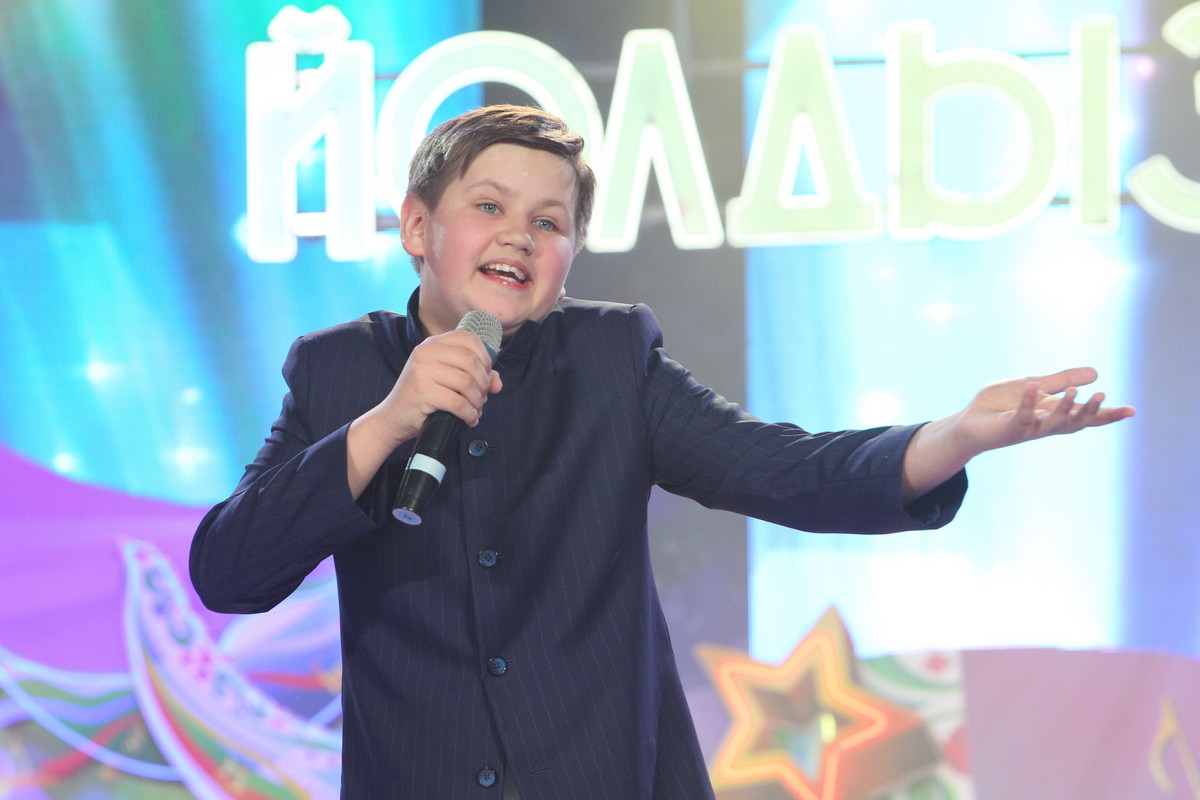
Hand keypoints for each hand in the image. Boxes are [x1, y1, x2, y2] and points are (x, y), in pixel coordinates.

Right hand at [345, 331, 500, 498]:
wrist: (393, 418)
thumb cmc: (424, 398)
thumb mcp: (447, 380)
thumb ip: (475, 376)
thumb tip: (497, 383)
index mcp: (433, 344)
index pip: (470, 339)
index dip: (485, 358)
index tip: (485, 376)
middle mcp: (426, 352)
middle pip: (472, 361)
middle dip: (483, 384)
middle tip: (481, 398)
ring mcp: (423, 370)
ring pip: (467, 383)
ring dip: (478, 401)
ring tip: (475, 410)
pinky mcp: (423, 391)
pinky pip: (458, 402)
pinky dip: (469, 413)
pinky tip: (469, 419)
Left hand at [902, 367, 1133, 501]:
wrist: (969, 421)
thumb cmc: (1000, 405)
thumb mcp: (1036, 387)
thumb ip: (1062, 381)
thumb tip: (1095, 373)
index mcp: (1054, 414)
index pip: (1085, 417)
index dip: (1108, 415)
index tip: (1132, 411)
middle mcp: (1044, 424)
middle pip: (1075, 423)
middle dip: (1089, 412)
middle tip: (1103, 398)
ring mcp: (1027, 428)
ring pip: (1052, 424)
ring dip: (1065, 408)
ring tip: (1076, 392)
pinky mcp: (1008, 428)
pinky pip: (1021, 416)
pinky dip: (1028, 402)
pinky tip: (1033, 387)